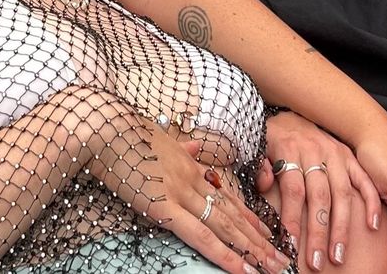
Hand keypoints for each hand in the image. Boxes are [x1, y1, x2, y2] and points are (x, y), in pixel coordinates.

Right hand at [91, 116, 292, 273]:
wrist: (103, 127)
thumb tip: (195, 148)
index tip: (266, 231)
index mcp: (188, 165)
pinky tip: (242, 269)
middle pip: (232, 214)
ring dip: (253, 249)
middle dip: (259, 239)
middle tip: (283, 258)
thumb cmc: (122, 131)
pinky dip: (224, 254)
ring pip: (226, 226)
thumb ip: (179, 147)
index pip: (225, 196)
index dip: (247, 216)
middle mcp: (191, 179)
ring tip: (274, 267)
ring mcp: (181, 193)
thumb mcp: (157, 135)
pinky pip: (201, 236)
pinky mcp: (165, 207)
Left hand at [256, 112, 383, 269]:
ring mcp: (336, 154)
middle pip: (319, 196)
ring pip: (342, 194)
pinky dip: (371, 202)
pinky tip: (371, 226)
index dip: (292, 217)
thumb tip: (265, 184)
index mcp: (290, 149)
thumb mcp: (257, 144)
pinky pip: (364, 181)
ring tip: (338, 254)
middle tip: (317, 260)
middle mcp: (315, 151)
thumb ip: (259, 165)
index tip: (290, 243)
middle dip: (319, 232)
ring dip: (342, 227)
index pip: (293, 189)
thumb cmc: (273, 135)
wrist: (291, 110)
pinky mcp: (350, 156)